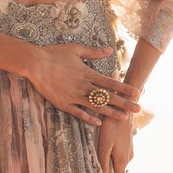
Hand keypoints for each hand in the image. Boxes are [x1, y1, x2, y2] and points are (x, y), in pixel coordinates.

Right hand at [23, 43, 140, 126]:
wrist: (35, 63)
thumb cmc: (54, 54)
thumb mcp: (76, 49)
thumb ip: (94, 52)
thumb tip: (110, 50)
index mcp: (87, 73)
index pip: (111, 83)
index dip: (125, 89)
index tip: (137, 93)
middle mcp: (83, 86)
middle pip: (108, 97)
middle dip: (124, 104)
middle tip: (138, 110)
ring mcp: (73, 96)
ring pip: (96, 107)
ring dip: (112, 113)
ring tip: (124, 118)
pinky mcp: (63, 103)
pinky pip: (78, 113)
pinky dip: (89, 118)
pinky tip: (99, 123)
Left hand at [97, 113, 135, 172]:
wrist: (122, 109)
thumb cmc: (111, 127)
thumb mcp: (104, 146)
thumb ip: (104, 164)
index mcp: (123, 160)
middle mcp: (128, 157)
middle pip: (118, 172)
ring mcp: (130, 150)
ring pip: (119, 163)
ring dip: (110, 165)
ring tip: (98, 162)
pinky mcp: (128, 143)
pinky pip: (120, 155)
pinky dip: (113, 157)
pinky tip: (105, 150)